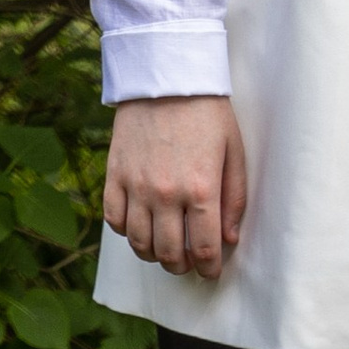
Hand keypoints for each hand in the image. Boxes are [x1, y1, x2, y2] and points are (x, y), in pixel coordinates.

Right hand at [103, 95, 246, 279]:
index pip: (203, 248)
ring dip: (153, 255)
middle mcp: (165, 194)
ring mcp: (136, 185)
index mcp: (200, 189)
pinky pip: (114, 219)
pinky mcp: (114, 174)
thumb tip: (229, 239)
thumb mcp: (234, 151)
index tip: (210, 271)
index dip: (208, 268)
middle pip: (169, 253)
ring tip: (164, 251)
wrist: (166, 77)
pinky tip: (140, 227)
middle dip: (181, 267)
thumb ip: (234, 199)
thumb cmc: (207, 112)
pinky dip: (126, 232)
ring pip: (139, 243)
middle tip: (188, 265)